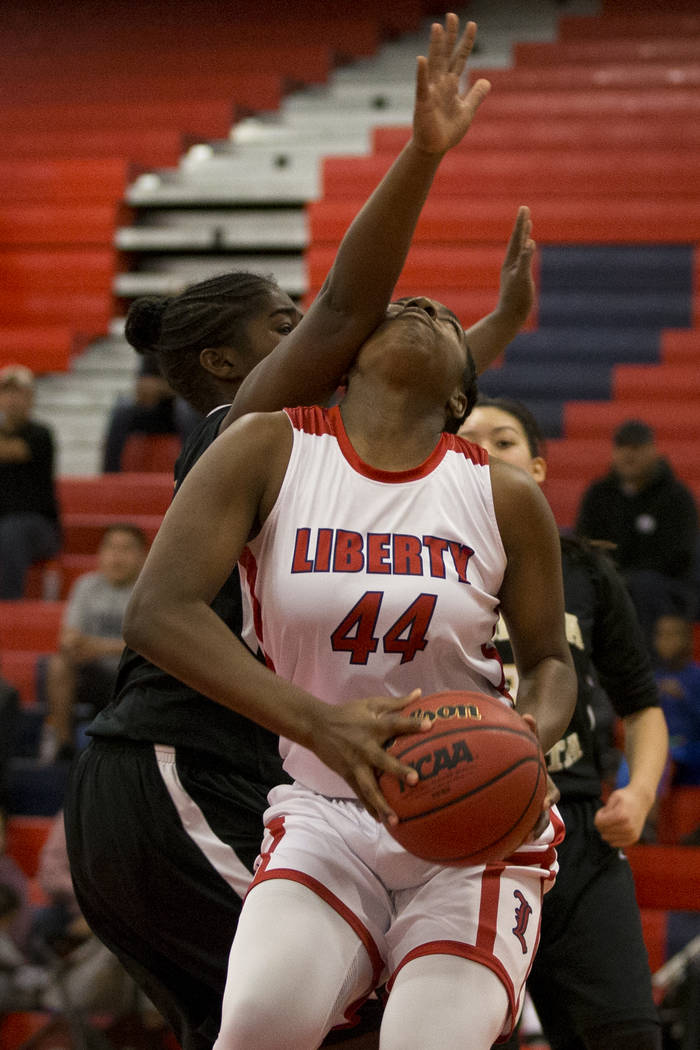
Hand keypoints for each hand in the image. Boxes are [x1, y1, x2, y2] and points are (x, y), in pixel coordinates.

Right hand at [308, 689, 429, 823]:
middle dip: (398, 770)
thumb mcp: (370, 704)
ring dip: (382, 804)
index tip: (430, 725)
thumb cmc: (348, 713)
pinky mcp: (347, 775)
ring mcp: (355, 764)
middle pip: (382, 760)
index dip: (411, 724)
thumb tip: (420, 693)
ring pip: (369, 787)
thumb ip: (396, 702)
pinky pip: (360, 794)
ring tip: (395, 820)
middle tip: (416, 780)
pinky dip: (369, 807)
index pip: (395, 724)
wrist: (316, 725)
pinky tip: (381, 821)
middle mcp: (365, 747)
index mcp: (372, 726)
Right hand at [412, 15, 490, 155]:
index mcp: (451, 85)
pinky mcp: (423, 104)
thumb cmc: (448, 131)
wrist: (435, 149)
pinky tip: (421, 59)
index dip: (466, 42)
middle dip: (449, 36)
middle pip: (446, 55)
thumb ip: (476, 95)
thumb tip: (486, 81)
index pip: (459, 59)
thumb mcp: (467, 111)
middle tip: (452, 15)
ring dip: (435, 47)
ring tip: (437, 28)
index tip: (472, 24)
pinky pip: (422, 87)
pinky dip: (421, 74)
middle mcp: (441, 84)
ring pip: (434, 65)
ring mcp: (431, 92)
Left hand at [496, 206, 535, 328]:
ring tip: (527, 225)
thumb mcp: (522, 277)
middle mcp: (511, 264)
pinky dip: (526, 251)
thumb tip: (529, 242)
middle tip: (524, 210)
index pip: (517, 238)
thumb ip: (525, 259)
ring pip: (519, 249)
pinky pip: (523, 260)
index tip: (524, 208)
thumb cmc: (516, 299)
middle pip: (517, 240)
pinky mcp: (518, 278)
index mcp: (511, 261)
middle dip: (522, 225)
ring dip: (523, 236)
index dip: (521, 224)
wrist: (509, 317)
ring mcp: (514, 271)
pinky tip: (528, 249)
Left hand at [519, 713, 556, 838]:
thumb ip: (531, 728)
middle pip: (544, 815)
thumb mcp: (530, 738)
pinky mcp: (521, 810)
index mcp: (546, 783)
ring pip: (533, 823)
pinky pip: (518, 822)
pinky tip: (496, 837)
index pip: (553, 795)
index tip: (543, 804)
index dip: (549, 799)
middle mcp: (541, 797)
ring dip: (526, 833)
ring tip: (516, 843)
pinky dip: (511, 830)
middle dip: (538, 824)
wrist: (526, 757)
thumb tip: (527, 714)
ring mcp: (532, 805)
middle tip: (530, 832)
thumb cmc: (526, 748)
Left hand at [594, 786, 650, 847]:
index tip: (604, 810)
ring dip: (608, 830)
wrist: (642, 800)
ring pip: (608, 839)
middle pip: (603, 831)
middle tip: (609, 814)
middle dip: (602, 823)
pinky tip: (617, 827)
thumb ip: (605, 810)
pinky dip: (613, 836)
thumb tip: (599, 825)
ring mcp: (632, 834)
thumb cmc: (626, 797)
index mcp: (621, 815)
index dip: (598, 815)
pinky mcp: (634, 838)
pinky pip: (616, 844)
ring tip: (614, 820)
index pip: (598, 823)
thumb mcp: (613, 797)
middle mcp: (628, 827)